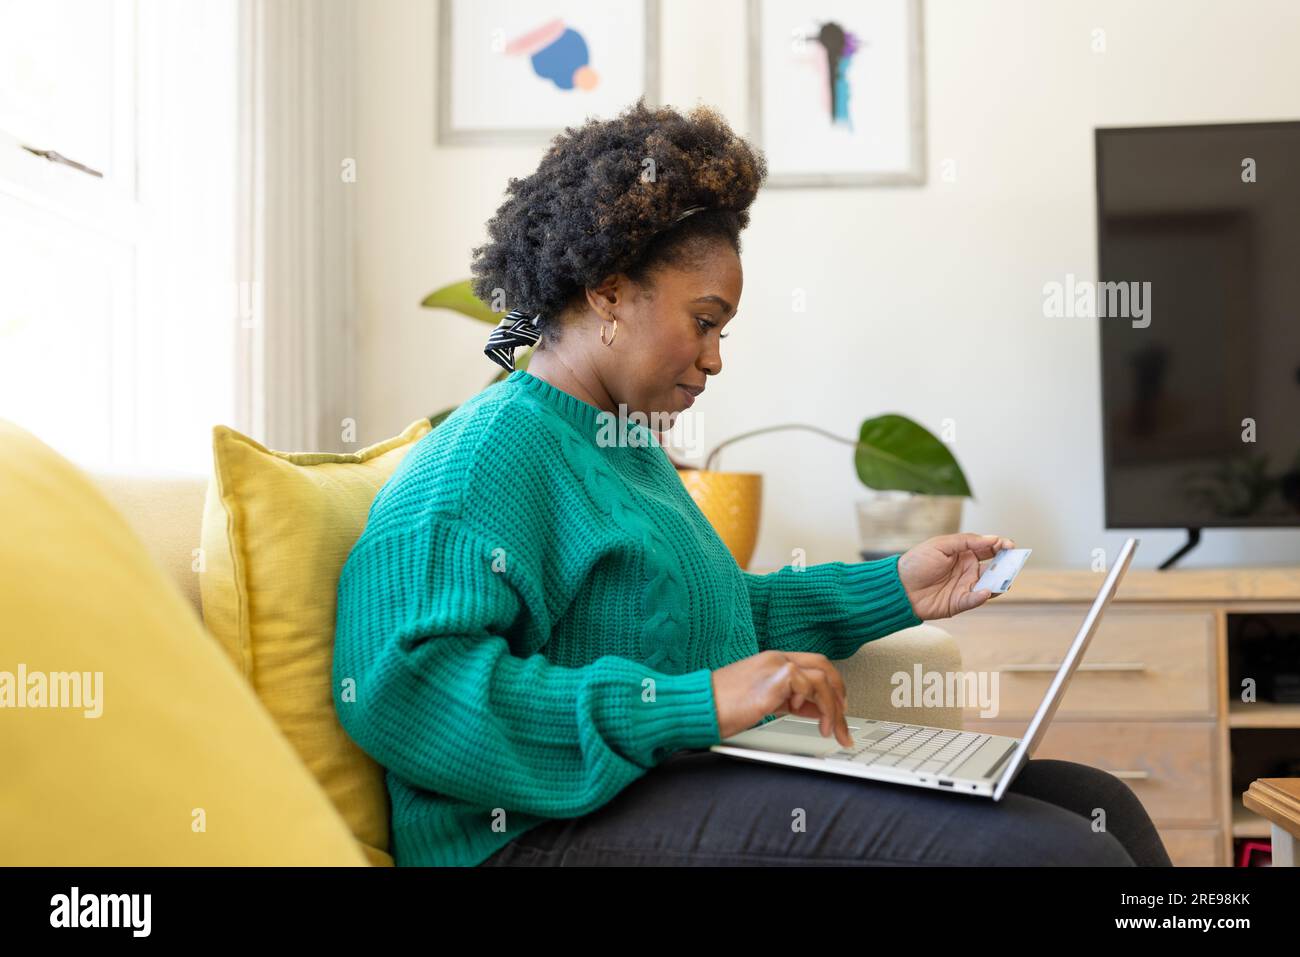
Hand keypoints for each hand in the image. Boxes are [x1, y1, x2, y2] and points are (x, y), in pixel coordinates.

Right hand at [711, 651, 851, 747]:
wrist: (698, 706)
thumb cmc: (720, 706)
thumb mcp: (761, 702)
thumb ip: (785, 701)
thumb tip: (810, 709)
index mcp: (771, 662)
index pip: (811, 666)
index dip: (829, 687)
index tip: (836, 709)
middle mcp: (775, 658)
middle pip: (823, 665)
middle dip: (840, 693)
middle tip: (844, 720)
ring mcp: (776, 665)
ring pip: (823, 677)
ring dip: (833, 707)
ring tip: (830, 729)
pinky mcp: (775, 677)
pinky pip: (810, 685)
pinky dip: (817, 704)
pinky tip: (810, 720)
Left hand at [897, 532, 1015, 620]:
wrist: (899, 586)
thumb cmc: (917, 563)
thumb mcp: (940, 545)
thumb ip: (967, 542)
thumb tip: (993, 538)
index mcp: (964, 553)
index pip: (989, 548)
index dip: (1001, 546)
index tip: (1010, 545)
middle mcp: (968, 570)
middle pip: (995, 567)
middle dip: (1007, 564)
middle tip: (1015, 561)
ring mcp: (965, 586)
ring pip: (990, 584)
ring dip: (1000, 581)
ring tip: (1005, 577)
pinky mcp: (959, 602)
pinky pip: (975, 599)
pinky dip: (982, 596)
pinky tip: (986, 590)